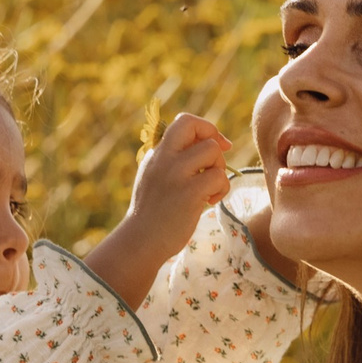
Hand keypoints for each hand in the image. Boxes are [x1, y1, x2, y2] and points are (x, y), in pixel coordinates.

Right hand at [84, 111, 230, 311]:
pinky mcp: (188, 193)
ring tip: (210, 189)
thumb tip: (203, 144)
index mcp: (157, 153)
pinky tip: (210, 202)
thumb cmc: (152, 213)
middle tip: (214, 167)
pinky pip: (218, 177)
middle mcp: (164, 159)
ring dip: (219, 169)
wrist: (140, 241)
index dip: (206, 129)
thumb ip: (170, 159)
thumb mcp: (153, 176)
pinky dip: (221, 189)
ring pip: (213, 151)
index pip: (185, 121)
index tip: (217, 145)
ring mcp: (175, 175)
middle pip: (198, 128)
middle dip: (215, 143)